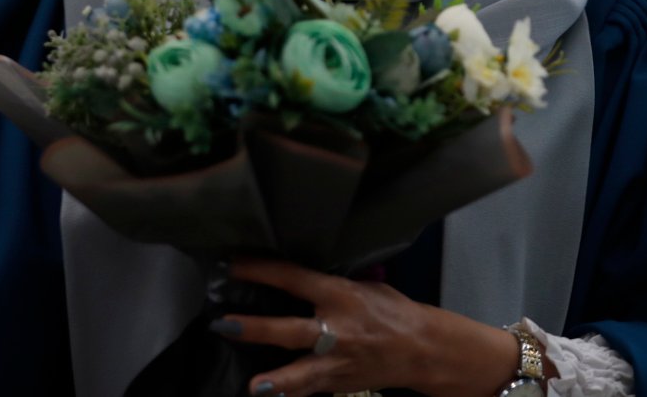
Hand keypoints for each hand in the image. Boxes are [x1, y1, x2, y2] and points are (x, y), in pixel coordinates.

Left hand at [218, 258, 525, 396]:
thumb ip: (330, 286)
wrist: (421, 348)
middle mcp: (338, 328)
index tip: (235, 264)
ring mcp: (339, 360)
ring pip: (302, 371)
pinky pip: (310, 390)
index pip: (295, 279)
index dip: (263, 270)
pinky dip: (290, 392)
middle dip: (257, 328)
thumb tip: (293, 277)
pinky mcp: (339, 383)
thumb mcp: (365, 287)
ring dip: (277, 378)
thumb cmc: (392, 310)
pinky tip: (269, 394)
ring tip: (254, 385)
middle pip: (291, 329)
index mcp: (342, 295)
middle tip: (225, 324)